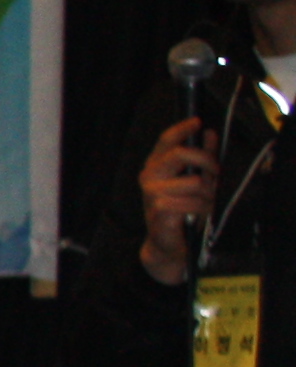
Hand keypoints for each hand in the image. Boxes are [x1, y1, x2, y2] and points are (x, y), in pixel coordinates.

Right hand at [142, 117, 219, 285]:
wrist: (166, 243)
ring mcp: (152, 194)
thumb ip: (201, 156)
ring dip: (209, 192)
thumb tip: (208, 133)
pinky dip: (204, 207)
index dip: (182, 129)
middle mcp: (149, 177)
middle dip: (207, 162)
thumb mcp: (192, 179)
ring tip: (209, 200)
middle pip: (181, 154)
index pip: (166, 140)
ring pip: (194, 181)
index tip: (198, 123)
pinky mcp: (159, 211)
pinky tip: (202, 213)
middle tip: (217, 172)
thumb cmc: (179, 210)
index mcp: (155, 166)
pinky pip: (193, 202)